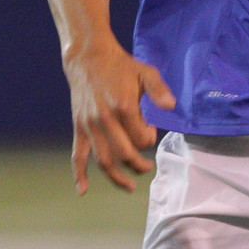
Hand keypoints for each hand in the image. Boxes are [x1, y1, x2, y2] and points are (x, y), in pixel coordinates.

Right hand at [64, 37, 176, 194]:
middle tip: (147, 167)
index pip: (141, 138)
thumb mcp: (145, 72)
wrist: (88, 57)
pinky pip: (77, 154)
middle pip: (124, 154)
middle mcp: (105, 119)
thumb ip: (159, 90)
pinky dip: (78, 174)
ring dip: (116, 178)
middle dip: (138, 165)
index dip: (149, 140)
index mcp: (123, 107)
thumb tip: (171, 107)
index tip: (151, 131)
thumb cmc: (120, 66)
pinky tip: (82, 190)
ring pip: (103, 160)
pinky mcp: (78, 127)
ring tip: (129, 186)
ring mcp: (90, 125)